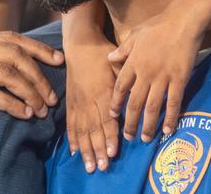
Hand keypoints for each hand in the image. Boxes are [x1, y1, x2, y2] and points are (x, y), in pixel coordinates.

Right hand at [0, 31, 62, 157]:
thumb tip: (28, 68)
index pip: (11, 38)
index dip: (38, 48)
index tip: (59, 61)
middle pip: (12, 54)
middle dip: (38, 75)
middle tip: (53, 96)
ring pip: (5, 73)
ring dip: (29, 92)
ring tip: (43, 108)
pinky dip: (11, 104)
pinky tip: (25, 114)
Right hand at [65, 35, 121, 173]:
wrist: (80, 44)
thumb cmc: (103, 53)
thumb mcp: (118, 63)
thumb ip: (127, 80)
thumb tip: (139, 94)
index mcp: (103, 91)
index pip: (107, 118)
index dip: (110, 136)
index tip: (114, 151)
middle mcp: (89, 100)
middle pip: (94, 129)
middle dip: (98, 149)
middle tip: (102, 166)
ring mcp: (78, 102)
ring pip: (82, 130)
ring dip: (86, 149)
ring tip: (89, 165)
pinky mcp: (70, 102)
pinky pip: (71, 123)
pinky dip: (72, 138)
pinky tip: (74, 151)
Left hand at [108, 5, 204, 141]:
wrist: (183, 20)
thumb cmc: (159, 25)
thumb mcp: (135, 34)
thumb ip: (123, 49)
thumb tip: (109, 59)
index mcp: (133, 62)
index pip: (121, 87)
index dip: (116, 103)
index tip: (113, 115)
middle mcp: (146, 73)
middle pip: (135, 102)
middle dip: (130, 122)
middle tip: (128, 137)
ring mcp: (163, 77)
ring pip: (153, 107)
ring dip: (148, 125)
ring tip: (145, 138)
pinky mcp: (179, 79)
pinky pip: (174, 102)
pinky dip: (170, 117)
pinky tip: (168, 129)